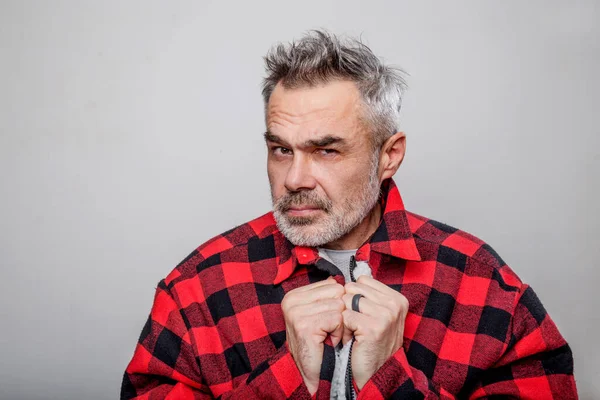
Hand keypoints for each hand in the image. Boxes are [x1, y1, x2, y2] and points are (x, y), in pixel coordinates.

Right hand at [281, 277, 344, 394]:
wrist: (312, 372)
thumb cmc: (317, 342)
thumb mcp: (318, 312)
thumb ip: (325, 294)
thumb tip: (338, 279)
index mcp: (293, 295)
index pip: (331, 284)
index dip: (335, 304)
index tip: (325, 320)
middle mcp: (291, 301)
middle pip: (337, 292)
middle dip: (339, 312)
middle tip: (327, 329)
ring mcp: (296, 312)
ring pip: (339, 306)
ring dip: (339, 324)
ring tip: (326, 336)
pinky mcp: (305, 325)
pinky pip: (337, 319)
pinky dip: (338, 332)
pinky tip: (327, 341)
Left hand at [342, 275, 408, 389]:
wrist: (377, 373)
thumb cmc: (373, 343)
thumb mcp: (378, 314)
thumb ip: (369, 294)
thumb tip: (352, 274)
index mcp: (397, 298)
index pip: (362, 280)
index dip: (356, 297)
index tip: (364, 315)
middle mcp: (395, 304)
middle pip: (353, 288)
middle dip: (349, 307)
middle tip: (358, 326)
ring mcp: (386, 315)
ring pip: (347, 301)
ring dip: (346, 319)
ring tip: (356, 333)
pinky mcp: (373, 327)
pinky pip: (345, 316)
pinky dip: (344, 330)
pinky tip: (354, 341)